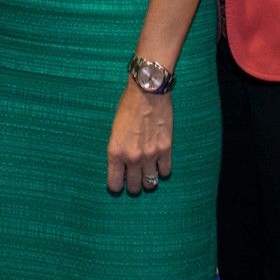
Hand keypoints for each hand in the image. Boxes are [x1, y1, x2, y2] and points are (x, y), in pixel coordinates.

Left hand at [106, 80, 171, 194]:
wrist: (147, 92)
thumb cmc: (127, 107)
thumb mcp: (114, 131)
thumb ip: (118, 151)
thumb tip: (123, 167)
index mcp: (115, 153)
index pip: (114, 185)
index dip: (117, 185)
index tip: (119, 181)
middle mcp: (132, 158)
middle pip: (133, 187)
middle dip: (133, 185)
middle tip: (134, 178)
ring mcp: (150, 155)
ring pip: (150, 183)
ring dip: (148, 181)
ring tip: (147, 173)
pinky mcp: (165, 149)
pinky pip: (165, 172)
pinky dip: (162, 170)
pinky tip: (159, 164)